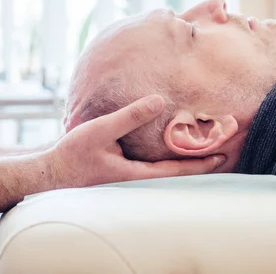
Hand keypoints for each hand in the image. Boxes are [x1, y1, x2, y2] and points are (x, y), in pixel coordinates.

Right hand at [44, 95, 225, 188]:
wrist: (51, 170)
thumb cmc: (73, 154)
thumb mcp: (101, 130)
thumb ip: (129, 116)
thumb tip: (158, 101)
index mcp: (137, 173)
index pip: (178, 170)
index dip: (202, 163)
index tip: (223, 154)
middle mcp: (138, 175)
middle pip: (177, 169)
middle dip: (200, 158)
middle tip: (224, 145)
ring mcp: (132, 171)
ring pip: (166, 164)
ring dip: (186, 153)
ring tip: (206, 139)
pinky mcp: (124, 164)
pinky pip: (152, 158)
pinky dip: (167, 149)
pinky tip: (172, 138)